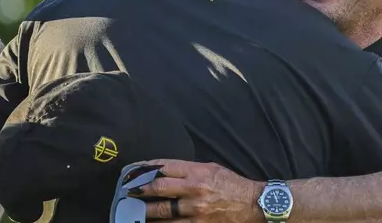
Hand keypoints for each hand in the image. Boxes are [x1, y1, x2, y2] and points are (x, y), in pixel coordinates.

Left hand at [134, 159, 264, 221]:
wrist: (254, 205)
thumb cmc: (232, 185)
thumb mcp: (212, 168)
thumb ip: (189, 170)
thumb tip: (164, 172)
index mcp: (198, 172)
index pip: (165, 168)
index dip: (146, 169)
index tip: (133, 172)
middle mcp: (195, 190)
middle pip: (158, 189)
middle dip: (139, 190)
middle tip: (127, 192)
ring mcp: (196, 211)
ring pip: (161, 213)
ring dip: (144, 212)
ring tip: (132, 212)